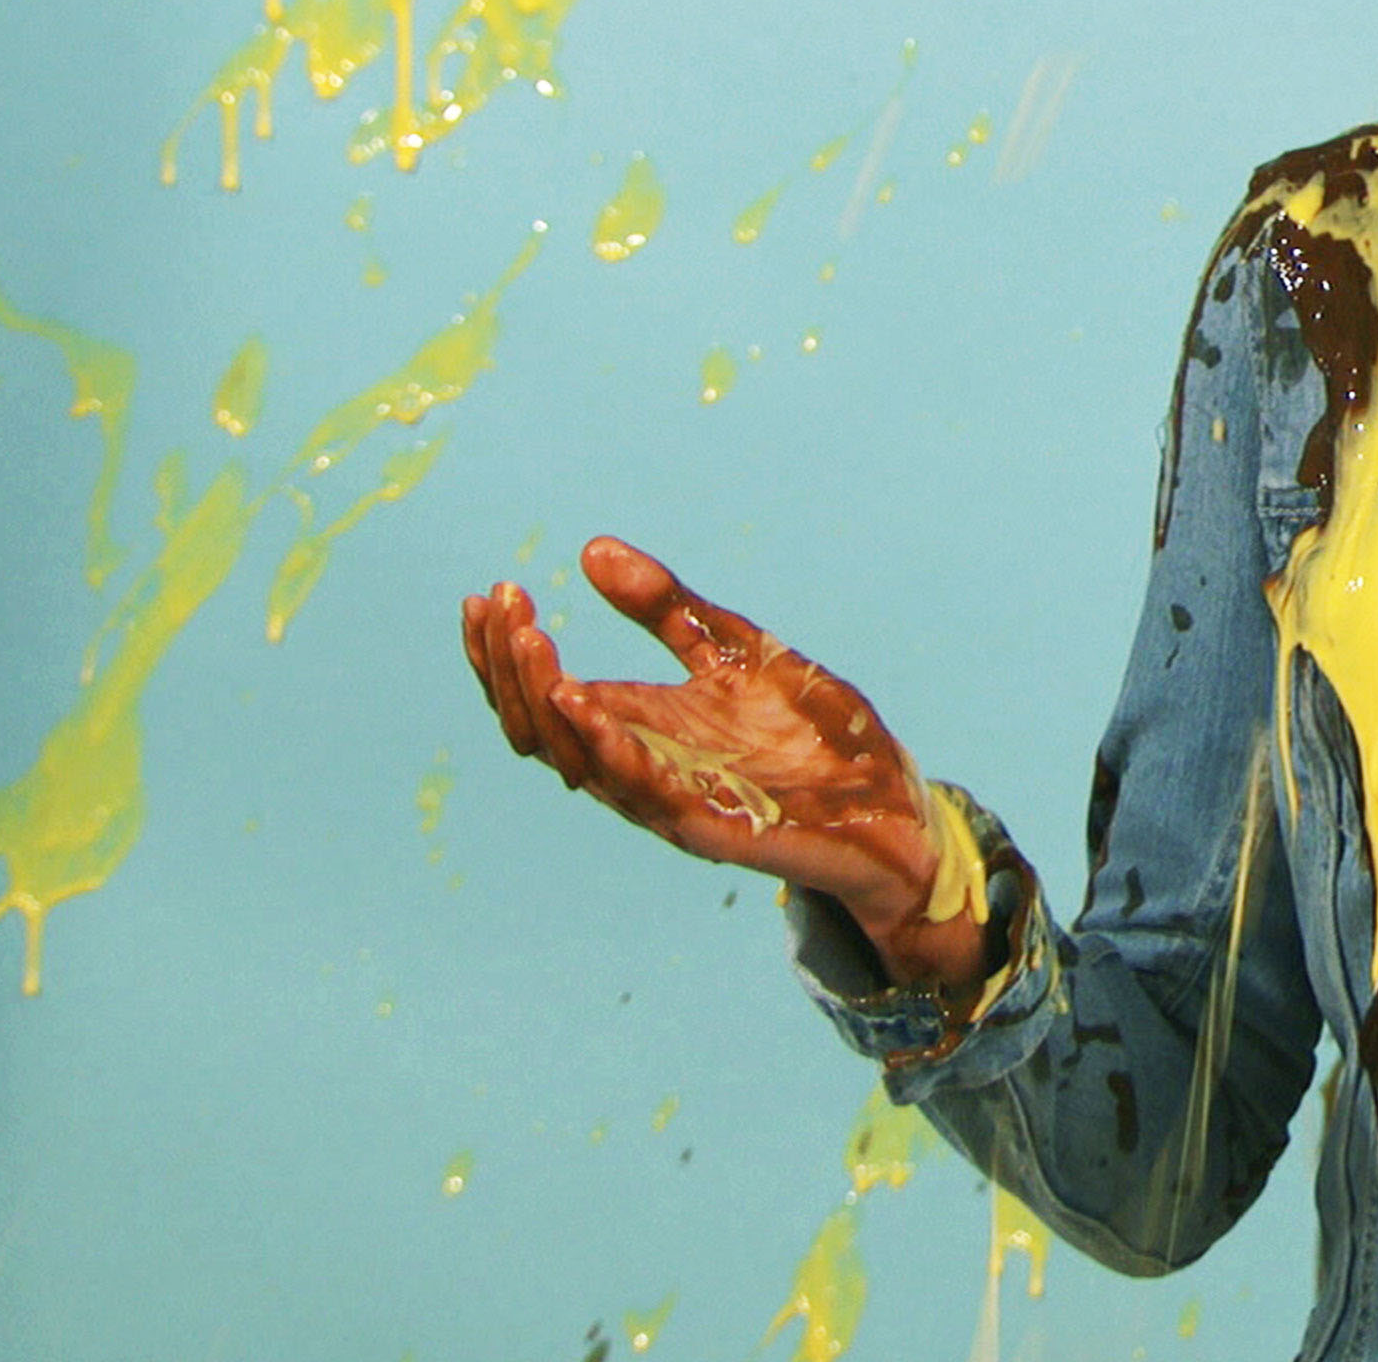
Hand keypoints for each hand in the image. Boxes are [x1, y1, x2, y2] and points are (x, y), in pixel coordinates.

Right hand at [459, 536, 989, 990]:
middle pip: (539, 728)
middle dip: (510, 668)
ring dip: (544, 701)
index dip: (502, 653)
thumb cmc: (814, 733)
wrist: (888, 802)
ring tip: (532, 641)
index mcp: (636, 727)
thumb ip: (670, 606)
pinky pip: (643, 793)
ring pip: (576, 761)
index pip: (540, 696)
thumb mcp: (739, 648)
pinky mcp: (712, 826)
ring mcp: (669, 801)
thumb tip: (592, 550)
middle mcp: (638, 767)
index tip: (489, 594)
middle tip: (504, 606)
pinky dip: (607, 750)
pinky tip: (583, 704)